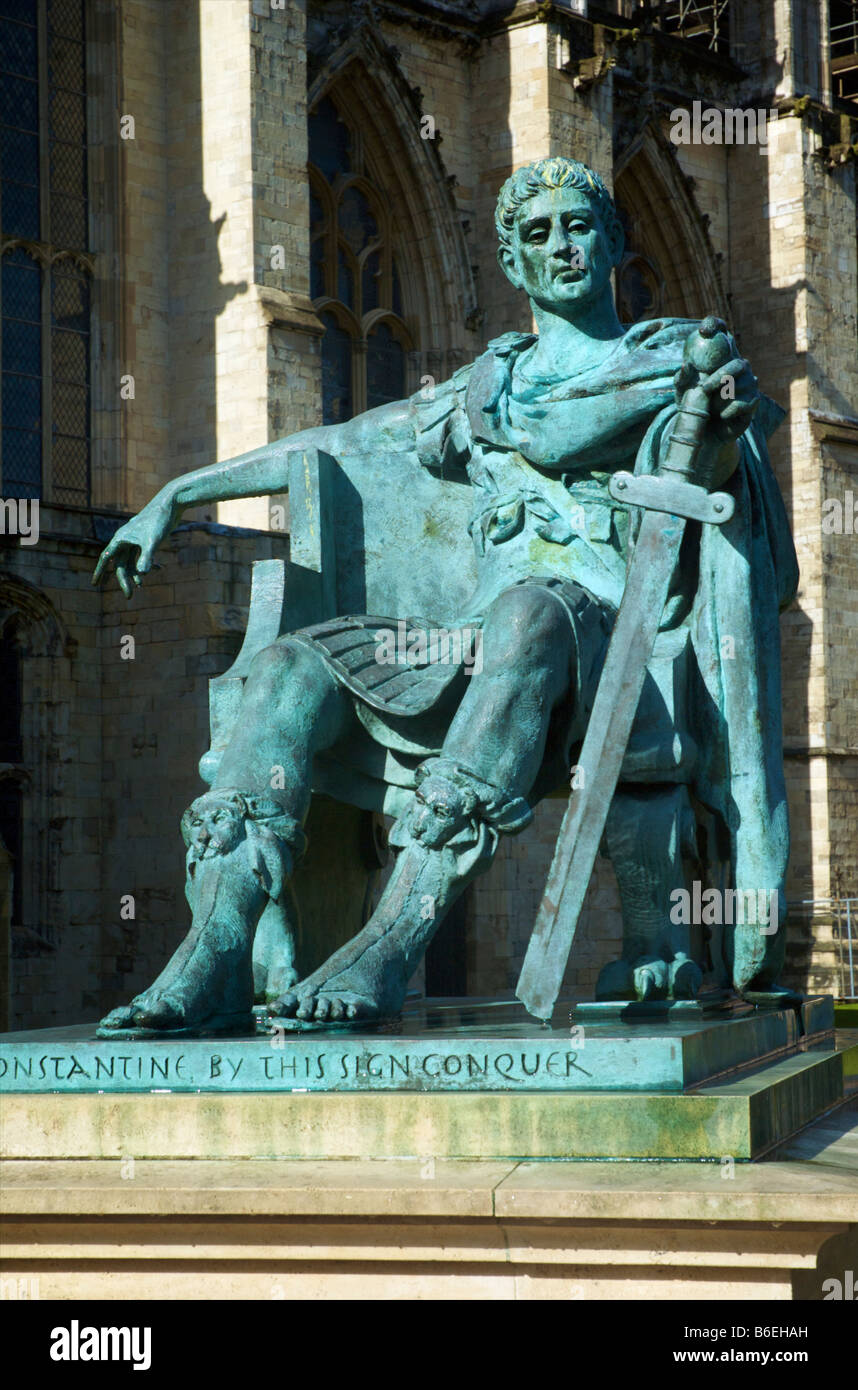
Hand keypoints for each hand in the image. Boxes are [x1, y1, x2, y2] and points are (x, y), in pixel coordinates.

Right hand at [92, 492, 177, 596]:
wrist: (170, 504)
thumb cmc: (159, 520)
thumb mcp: (152, 541)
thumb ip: (146, 557)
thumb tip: (142, 574)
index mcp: (120, 539)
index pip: (105, 558)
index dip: (99, 571)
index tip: (94, 584)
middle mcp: (125, 539)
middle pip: (120, 564)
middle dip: (124, 580)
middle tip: (129, 596)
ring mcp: (135, 539)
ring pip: (130, 561)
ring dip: (135, 574)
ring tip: (140, 586)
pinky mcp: (145, 538)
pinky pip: (141, 555)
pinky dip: (146, 563)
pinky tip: (159, 568)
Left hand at [674, 317, 759, 441]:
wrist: (704, 433)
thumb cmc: (693, 408)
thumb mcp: (683, 393)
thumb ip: (682, 379)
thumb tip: (686, 365)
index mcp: (720, 358)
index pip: (721, 334)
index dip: (715, 326)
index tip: (703, 330)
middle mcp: (738, 366)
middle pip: (737, 363)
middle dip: (720, 376)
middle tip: (704, 389)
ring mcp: (749, 382)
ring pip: (740, 385)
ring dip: (721, 399)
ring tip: (711, 409)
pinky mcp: (753, 401)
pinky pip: (743, 403)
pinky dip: (729, 411)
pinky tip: (722, 416)